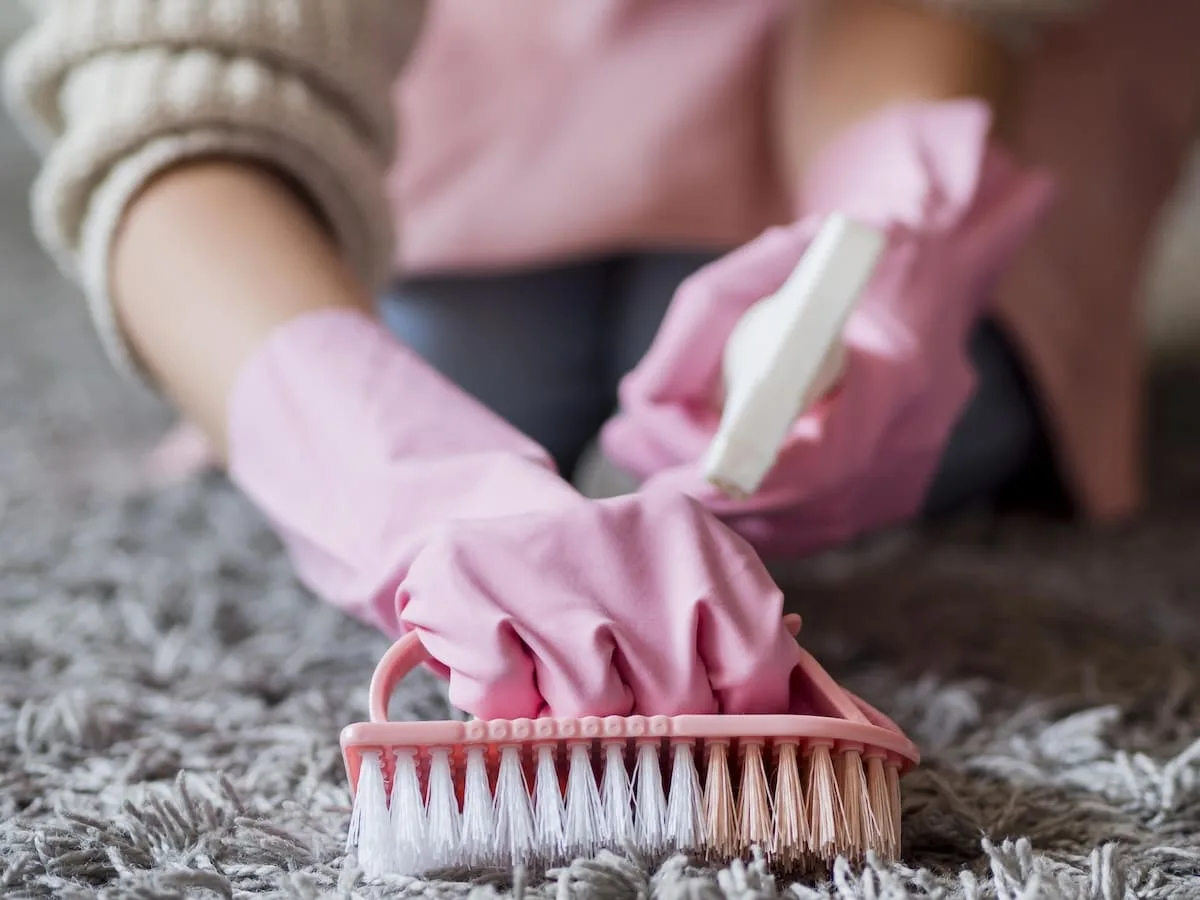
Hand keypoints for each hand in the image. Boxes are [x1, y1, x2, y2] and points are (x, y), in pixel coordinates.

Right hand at [395, 491, 803, 719]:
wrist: (472, 519)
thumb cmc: (589, 583)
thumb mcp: (669, 588)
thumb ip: (731, 639)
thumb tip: (796, 695)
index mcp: (690, 534)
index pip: (757, 658)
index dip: (737, 709)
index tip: (711, 716)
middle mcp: (624, 535)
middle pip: (677, 698)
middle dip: (645, 715)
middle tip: (614, 686)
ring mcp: (542, 561)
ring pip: (593, 710)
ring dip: (569, 713)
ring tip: (551, 667)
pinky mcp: (467, 587)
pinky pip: (511, 707)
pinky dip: (507, 706)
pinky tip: (507, 660)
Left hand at [603, 101, 1054, 556]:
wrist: (933, 272)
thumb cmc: (848, 257)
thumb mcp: (771, 259)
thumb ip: (702, 320)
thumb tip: (641, 398)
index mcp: (896, 375)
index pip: (811, 471)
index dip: (731, 489)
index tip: (663, 484)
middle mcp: (907, 444)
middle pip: (784, 512)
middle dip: (694, 488)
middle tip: (628, 441)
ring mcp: (902, 483)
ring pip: (784, 531)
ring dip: (707, 498)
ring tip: (644, 439)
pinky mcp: (889, 502)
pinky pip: (800, 527)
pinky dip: (743, 504)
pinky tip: (696, 455)